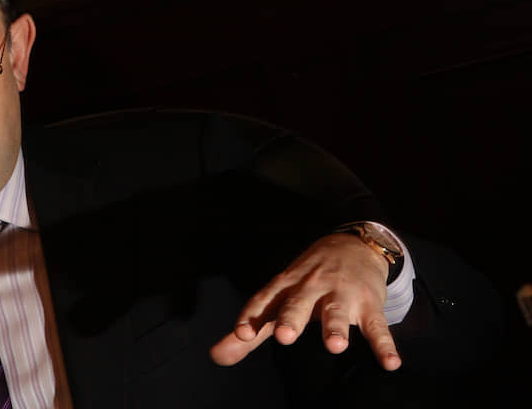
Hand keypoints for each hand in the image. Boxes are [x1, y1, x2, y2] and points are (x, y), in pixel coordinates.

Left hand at [210, 233, 401, 370]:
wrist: (353, 244)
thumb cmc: (306, 279)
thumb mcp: (277, 298)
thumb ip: (251, 329)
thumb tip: (216, 356)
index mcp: (285, 286)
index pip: (264, 300)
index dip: (252, 316)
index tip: (241, 333)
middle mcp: (310, 288)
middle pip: (298, 303)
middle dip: (291, 318)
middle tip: (284, 335)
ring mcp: (341, 294)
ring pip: (338, 312)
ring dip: (337, 327)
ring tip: (335, 346)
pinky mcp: (369, 304)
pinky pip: (378, 326)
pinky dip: (385, 345)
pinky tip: (390, 363)